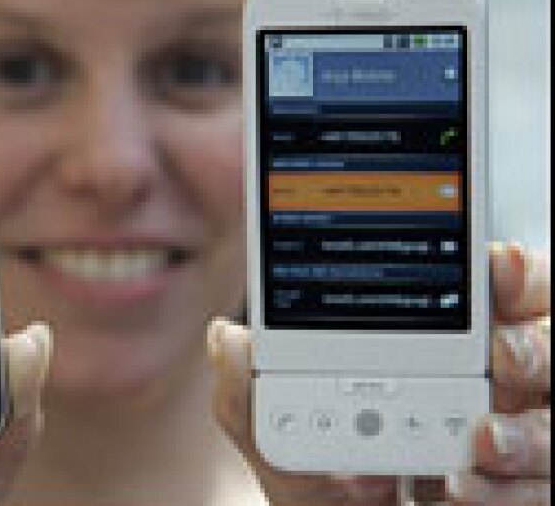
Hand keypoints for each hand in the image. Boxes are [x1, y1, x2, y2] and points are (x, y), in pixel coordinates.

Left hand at [208, 243, 550, 505]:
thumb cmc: (329, 505)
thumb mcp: (283, 463)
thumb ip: (249, 403)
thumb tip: (226, 336)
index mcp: (431, 362)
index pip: (491, 300)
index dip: (509, 276)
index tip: (499, 266)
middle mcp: (487, 398)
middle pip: (543, 347)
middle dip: (534, 343)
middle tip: (503, 354)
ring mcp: (515, 448)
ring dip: (530, 429)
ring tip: (481, 440)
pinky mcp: (526, 492)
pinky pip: (548, 488)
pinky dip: (516, 490)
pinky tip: (466, 490)